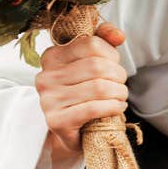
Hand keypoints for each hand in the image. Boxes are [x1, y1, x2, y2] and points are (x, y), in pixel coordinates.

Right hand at [35, 21, 128, 157]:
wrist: (71, 133)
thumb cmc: (83, 94)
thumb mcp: (91, 63)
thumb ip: (103, 41)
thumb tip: (118, 35)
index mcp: (51, 56)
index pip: (90, 44)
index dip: (111, 54)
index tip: (115, 65)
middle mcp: (45, 76)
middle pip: (96, 66)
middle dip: (118, 75)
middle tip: (121, 84)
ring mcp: (48, 100)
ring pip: (98, 87)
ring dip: (119, 92)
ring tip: (121, 96)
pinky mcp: (57, 121)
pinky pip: (93, 108)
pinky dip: (112, 107)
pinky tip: (117, 108)